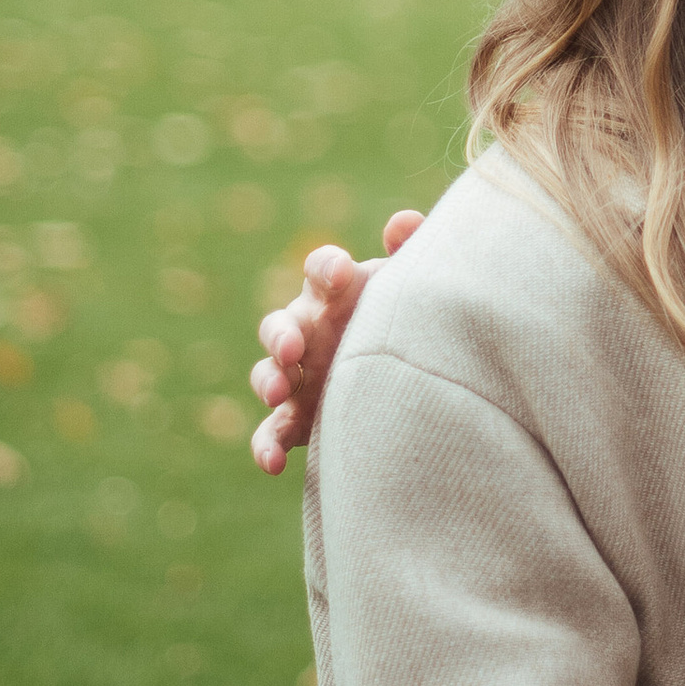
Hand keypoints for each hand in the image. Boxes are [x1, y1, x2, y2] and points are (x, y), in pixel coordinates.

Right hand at [249, 210, 423, 471]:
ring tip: (277, 391)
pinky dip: (264, 445)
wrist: (420, 380)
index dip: (326, 267)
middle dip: (283, 332)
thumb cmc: (413, 321)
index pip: (321, 270)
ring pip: (268, 373)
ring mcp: (298, 376)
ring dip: (267, 380)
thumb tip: (404, 222)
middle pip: (283, 323)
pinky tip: (272, 464)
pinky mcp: (296, 419)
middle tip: (295, 346)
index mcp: (337, 293)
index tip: (341, 273)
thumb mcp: (417, 287)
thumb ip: (413, 253)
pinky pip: (271, 431)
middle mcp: (309, 330)